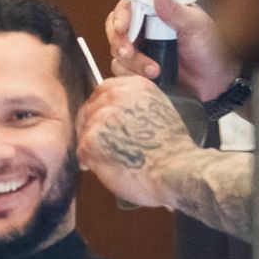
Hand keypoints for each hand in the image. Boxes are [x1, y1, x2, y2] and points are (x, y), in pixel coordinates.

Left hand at [77, 76, 200, 209]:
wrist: (178, 171)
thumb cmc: (174, 151)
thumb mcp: (162, 111)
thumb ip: (137, 105)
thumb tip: (118, 114)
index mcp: (135, 86)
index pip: (104, 90)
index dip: (101, 108)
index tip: (104, 124)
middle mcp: (117, 96)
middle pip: (90, 108)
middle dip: (94, 128)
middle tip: (105, 146)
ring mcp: (102, 117)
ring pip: (84, 130)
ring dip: (93, 146)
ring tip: (110, 159)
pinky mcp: (92, 140)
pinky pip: (81, 150)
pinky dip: (89, 162)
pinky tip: (103, 168)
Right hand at [105, 0, 236, 99]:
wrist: (217, 82)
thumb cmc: (212, 49)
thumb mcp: (196, 26)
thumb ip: (174, 10)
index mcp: (158, 11)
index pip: (129, 6)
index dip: (121, 16)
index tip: (122, 28)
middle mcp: (146, 28)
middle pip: (116, 29)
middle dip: (120, 41)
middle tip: (129, 52)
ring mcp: (142, 49)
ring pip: (118, 52)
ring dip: (132, 63)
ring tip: (155, 71)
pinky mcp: (140, 70)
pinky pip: (122, 71)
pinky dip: (131, 75)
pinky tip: (150, 79)